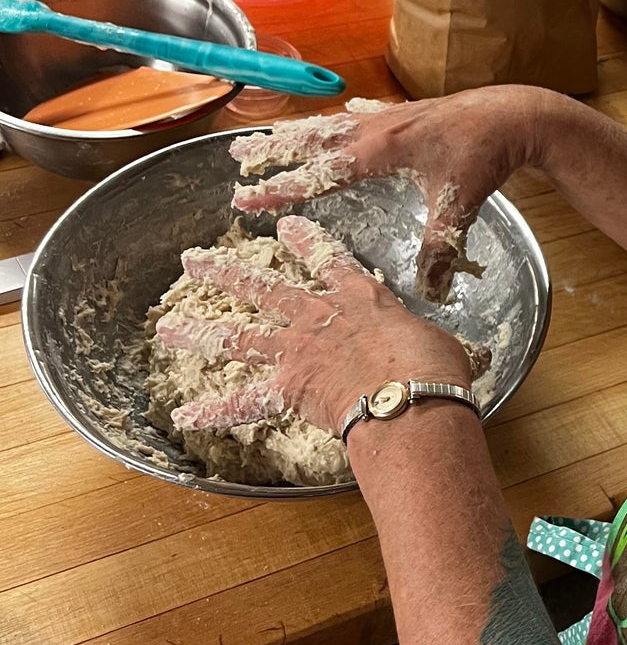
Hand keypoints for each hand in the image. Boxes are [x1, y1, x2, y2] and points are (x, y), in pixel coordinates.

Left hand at [156, 215, 471, 436]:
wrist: (411, 394)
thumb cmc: (433, 365)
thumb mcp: (436, 339)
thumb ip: (421, 341)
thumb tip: (440, 354)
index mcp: (360, 299)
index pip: (329, 260)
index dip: (307, 242)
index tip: (286, 227)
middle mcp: (319, 317)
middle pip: (265, 290)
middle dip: (228, 274)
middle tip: (195, 261)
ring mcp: (296, 352)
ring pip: (239, 337)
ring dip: (200, 332)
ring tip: (168, 326)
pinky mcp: (286, 389)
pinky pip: (244, 404)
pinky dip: (215, 412)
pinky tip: (186, 417)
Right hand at [229, 88, 547, 301]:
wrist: (517, 114)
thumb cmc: (486, 154)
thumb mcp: (459, 205)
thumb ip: (440, 248)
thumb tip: (430, 292)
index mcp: (381, 150)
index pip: (319, 171)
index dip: (281, 186)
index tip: (245, 197)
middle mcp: (379, 129)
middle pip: (314, 139)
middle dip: (274, 150)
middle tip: (236, 156)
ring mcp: (394, 118)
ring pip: (334, 124)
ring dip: (301, 131)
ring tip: (271, 135)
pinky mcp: (413, 114)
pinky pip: (368, 115)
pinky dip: (347, 117)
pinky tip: (344, 113)